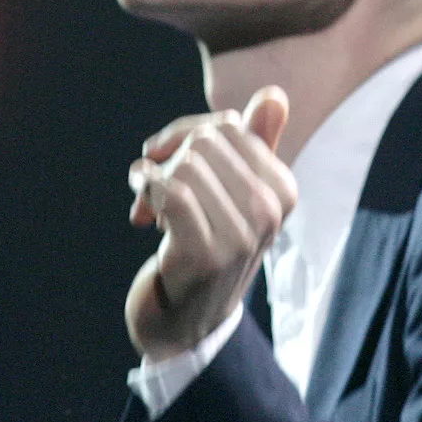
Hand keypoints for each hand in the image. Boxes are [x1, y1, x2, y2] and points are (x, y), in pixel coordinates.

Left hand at [124, 87, 296, 362]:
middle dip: (168, 157)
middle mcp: (270, 212)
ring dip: (153, 182)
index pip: (228, 126)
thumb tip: (274, 96)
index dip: (187, 135)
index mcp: (283, 190)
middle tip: (154, 188)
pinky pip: (171, 192)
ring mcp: (241, 236)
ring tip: (150, 210)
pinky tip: (138, 212)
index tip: (170, 163)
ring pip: (185, 166)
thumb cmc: (206, 249)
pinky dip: (147, 193)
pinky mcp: (205, 255)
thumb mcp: (232, 196)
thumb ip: (254, 145)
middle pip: (204, 141)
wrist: (184, 325)